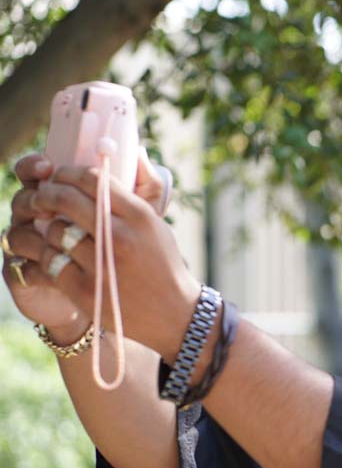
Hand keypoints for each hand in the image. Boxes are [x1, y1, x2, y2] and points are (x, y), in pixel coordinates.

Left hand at [12, 155, 198, 358]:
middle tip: (41, 198)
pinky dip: (48, 256)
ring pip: (54, 231)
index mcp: (139, 216)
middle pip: (65, 199)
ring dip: (47, 228)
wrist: (175, 315)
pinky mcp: (85, 289)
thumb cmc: (164, 265)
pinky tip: (54, 255)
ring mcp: (102, 264)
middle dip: (46, 194)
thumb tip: (133, 152)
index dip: (66, 173)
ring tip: (50, 230)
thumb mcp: (157, 226)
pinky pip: (51, 261)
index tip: (58, 177)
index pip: (91, 179)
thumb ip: (139, 192)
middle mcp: (121, 237)